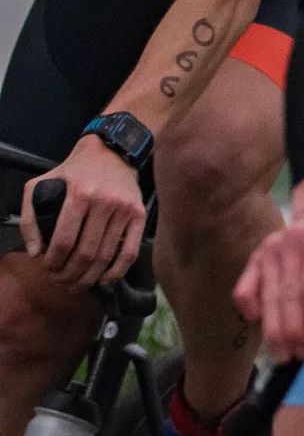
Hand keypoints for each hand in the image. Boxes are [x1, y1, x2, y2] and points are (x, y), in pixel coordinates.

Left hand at [24, 136, 148, 285]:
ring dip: (89, 277)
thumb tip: (36, 252)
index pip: (64, 241)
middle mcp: (104, 202)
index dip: (53, 262)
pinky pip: (130, 250)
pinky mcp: (140, 214)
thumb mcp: (41, 183)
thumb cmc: (74, 170)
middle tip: (60, 281)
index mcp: (79, 194)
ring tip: (77, 284)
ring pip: (106, 256)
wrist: (113, 151)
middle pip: (86, 253)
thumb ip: (30, 217)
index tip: (47, 269)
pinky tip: (104, 280)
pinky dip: (117, 271)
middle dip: (69, 274)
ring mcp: (125, 209)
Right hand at [232, 163, 303, 360]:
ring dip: (274, 332)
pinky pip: (244, 287)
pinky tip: (259, 324)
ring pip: (268, 298)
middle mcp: (292, 242)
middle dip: (295, 332)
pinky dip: (248, 308)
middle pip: (289, 296)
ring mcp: (270, 249)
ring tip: (284, 354)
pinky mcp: (257, 256)